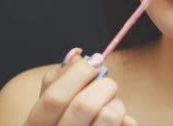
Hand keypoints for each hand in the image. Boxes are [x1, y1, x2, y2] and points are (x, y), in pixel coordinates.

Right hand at [23, 48, 137, 125]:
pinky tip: (118, 121)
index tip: (93, 62)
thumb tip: (76, 54)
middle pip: (84, 105)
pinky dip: (126, 120)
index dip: (78, 74)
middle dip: (103, 85)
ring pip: (109, 116)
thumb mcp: (46, 110)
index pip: (55, 97)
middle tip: (107, 84)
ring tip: (111, 105)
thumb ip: (56, 81)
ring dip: (116, 103)